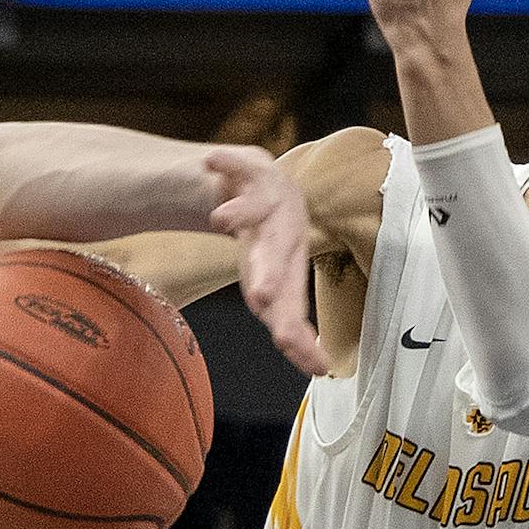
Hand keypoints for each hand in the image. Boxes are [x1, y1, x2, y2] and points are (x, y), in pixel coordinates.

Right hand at [206, 146, 328, 377]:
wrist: (247, 180)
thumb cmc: (261, 237)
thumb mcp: (266, 278)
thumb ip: (282, 316)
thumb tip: (318, 368)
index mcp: (292, 260)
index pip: (293, 298)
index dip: (296, 329)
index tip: (311, 361)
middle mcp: (287, 227)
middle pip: (279, 251)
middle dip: (269, 271)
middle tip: (261, 296)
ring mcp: (270, 194)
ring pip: (260, 205)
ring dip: (243, 212)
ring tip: (223, 218)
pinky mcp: (250, 166)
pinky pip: (236, 163)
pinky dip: (224, 162)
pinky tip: (210, 161)